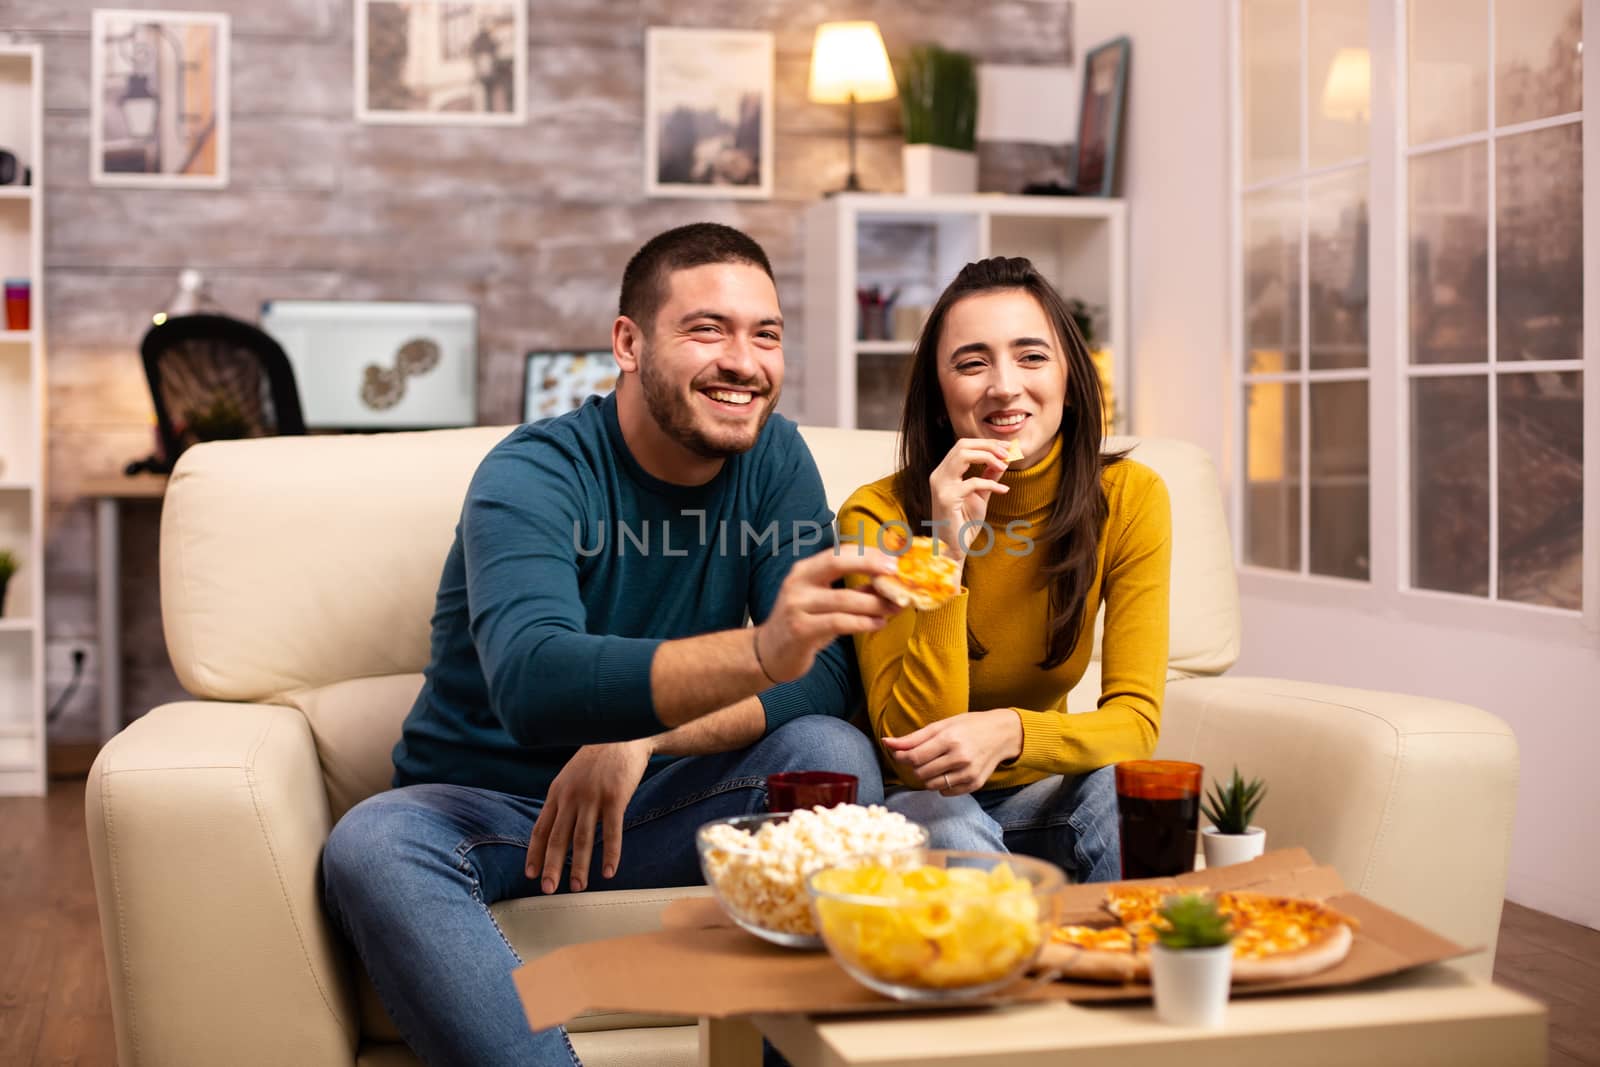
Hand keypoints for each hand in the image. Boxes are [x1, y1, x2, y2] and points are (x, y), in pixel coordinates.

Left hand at [525, 738, 652, 892]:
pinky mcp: (615, 797)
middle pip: (557, 838)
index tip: (530, 874)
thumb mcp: (571, 776)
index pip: (540, 828)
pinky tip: (609, 871)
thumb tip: (556, 827)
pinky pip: (611, 832)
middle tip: (548, 889)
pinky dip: (610, 854)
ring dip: (579, 866)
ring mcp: (592, 797)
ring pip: (582, 839)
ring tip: (578, 887)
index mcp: (557, 792)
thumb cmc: (598, 758)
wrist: (623, 733)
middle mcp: (571, 796)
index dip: (535, 853)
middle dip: (551, 866)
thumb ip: (563, 800)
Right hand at [754, 549, 901, 683]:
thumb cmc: (805, 623)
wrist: (770, 653)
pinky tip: (878, 624)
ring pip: (842, 598)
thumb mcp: (826, 602)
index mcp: (805, 570)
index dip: (867, 553)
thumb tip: (891, 585)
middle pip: (835, 562)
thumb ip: (856, 591)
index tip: (894, 559)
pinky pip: (838, 622)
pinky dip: (863, 622)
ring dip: (874, 603)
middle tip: (896, 573)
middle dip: (869, 564)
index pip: (839, 551)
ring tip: (895, 607)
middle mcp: (798, 582)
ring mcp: (797, 606)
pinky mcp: (800, 630)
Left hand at [882, 710, 1022, 794]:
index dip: (901, 758)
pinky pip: (946, 792)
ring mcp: (968, 774)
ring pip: (931, 785)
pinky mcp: (975, 785)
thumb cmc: (968, 726)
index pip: (915, 757)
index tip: (899, 754)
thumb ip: (913, 738)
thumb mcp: (942, 726)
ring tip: (936, 763)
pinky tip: (949, 771)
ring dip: (927, 777)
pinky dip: (941, 784)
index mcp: (950, 739)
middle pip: (921, 773)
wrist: (1002, 734)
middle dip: (915, 767)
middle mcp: (960, 758)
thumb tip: (886, 743)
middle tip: (922, 757)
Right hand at [928, 439, 1011, 560]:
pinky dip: (991, 484)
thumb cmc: (964, 524)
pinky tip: (1004, 491)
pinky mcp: (947, 499)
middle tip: (1008, 453)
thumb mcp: (980, 496)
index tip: (1007, 447)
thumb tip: (1003, 460)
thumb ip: (989, 477)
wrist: (952, 548)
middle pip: (962, 445)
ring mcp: (940, 486)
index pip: (962, 445)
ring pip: (964, 455)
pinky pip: (973, 482)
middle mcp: (938, 475)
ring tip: (1004, 465)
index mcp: (943, 473)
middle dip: (988, 445)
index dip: (986, 443)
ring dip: (988, 456)